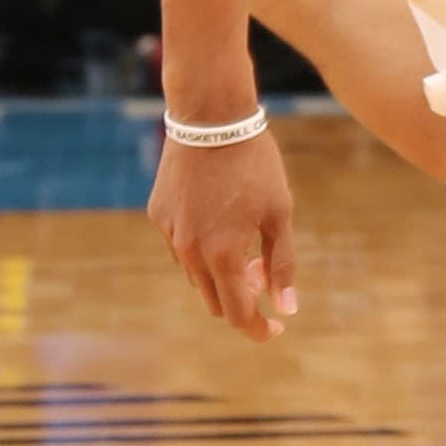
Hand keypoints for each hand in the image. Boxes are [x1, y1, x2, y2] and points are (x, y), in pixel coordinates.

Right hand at [147, 127, 298, 341]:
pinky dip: (202, 247)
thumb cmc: (254, 163)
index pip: (237, 314)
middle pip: (214, 300)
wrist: (211, 117)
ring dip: (221, 272)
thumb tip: (287, 310)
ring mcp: (170, 233)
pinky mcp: (158, 214)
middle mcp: (189, 251)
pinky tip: (219, 218)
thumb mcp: (279, 213)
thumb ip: (282, 265)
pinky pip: (181, 246)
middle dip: (242, 297)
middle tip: (264, 271)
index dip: (257, 328)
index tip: (275, 327)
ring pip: (196, 274)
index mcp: (222, 255)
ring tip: (245, 240)